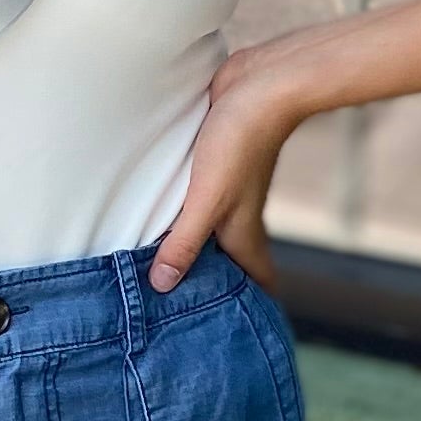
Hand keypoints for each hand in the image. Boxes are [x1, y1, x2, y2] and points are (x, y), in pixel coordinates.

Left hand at [147, 45, 298, 291]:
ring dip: (193, 251)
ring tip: (162, 275)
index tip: (238, 337)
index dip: (254, 308)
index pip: (257, 281)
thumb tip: (162, 287)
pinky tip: (158, 219)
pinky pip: (196, 203)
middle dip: (215, 287)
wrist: (262, 82)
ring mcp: (227, 192)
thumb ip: (184, 242)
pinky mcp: (213, 167)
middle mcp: (238, 217)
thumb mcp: (207, 199)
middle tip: (184, 315)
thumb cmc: (239, 141)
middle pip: (229, 262)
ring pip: (210, 232)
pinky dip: (182, 218)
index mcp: (243, 232)